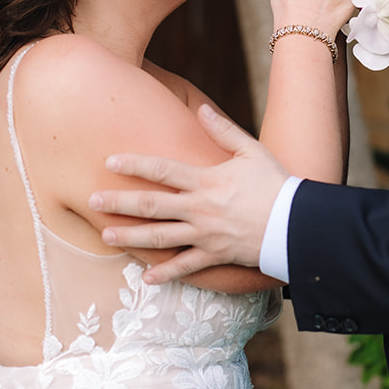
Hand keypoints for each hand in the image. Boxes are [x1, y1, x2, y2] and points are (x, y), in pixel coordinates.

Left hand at [89, 105, 288, 282]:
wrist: (296, 224)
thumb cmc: (276, 184)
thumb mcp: (252, 151)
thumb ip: (224, 131)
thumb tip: (202, 109)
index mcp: (207, 180)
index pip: (162, 170)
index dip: (134, 165)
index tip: (110, 162)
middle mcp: (200, 208)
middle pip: (151, 205)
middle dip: (119, 203)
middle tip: (92, 201)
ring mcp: (205, 234)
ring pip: (160, 237)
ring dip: (131, 238)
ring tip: (105, 236)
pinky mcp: (215, 255)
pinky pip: (186, 267)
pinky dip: (166, 274)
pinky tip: (146, 279)